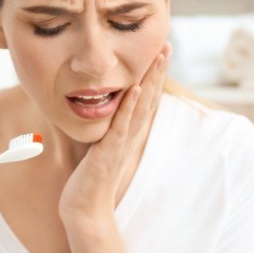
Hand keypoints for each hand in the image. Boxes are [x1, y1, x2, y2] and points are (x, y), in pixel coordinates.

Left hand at [58, 42, 171, 222]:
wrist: (86, 208)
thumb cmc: (92, 177)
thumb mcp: (104, 144)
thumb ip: (110, 126)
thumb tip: (110, 108)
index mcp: (130, 130)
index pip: (147, 97)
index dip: (155, 74)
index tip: (161, 51)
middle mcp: (131, 133)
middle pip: (150, 96)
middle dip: (158, 70)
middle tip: (167, 44)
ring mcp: (122, 141)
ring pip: (141, 105)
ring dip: (150, 80)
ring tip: (159, 56)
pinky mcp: (109, 150)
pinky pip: (122, 124)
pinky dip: (130, 106)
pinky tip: (135, 87)